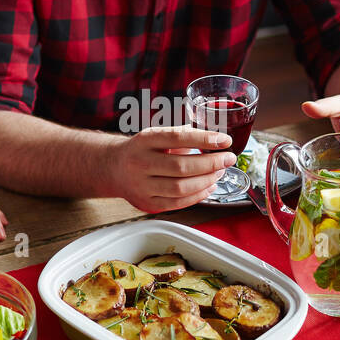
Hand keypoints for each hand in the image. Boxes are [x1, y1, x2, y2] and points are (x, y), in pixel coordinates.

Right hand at [113, 126, 236, 212]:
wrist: (112, 168)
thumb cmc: (141, 150)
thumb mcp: (155, 135)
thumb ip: (180, 135)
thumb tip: (213, 137)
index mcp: (144, 141)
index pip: (177, 138)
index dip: (203, 139)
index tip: (224, 140)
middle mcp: (140, 163)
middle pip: (181, 166)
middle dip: (211, 163)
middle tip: (228, 158)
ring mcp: (141, 186)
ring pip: (181, 187)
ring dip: (206, 180)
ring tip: (220, 172)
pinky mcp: (146, 203)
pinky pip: (177, 203)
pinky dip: (197, 196)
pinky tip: (209, 187)